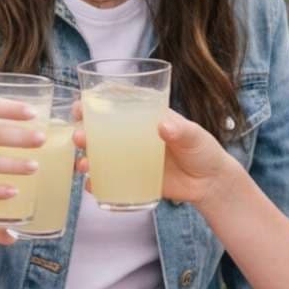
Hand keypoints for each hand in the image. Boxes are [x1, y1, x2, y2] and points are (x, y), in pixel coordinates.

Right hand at [72, 103, 237, 209]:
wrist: (210, 183)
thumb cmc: (203, 151)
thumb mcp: (195, 136)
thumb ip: (181, 130)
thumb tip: (163, 125)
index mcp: (145, 115)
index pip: (115, 103)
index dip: (94, 102)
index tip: (80, 106)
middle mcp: (133, 134)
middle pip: (100, 128)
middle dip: (82, 131)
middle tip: (78, 137)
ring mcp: (131, 157)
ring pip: (100, 154)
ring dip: (85, 157)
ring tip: (83, 165)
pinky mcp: (133, 178)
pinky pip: (109, 179)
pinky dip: (97, 183)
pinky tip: (91, 186)